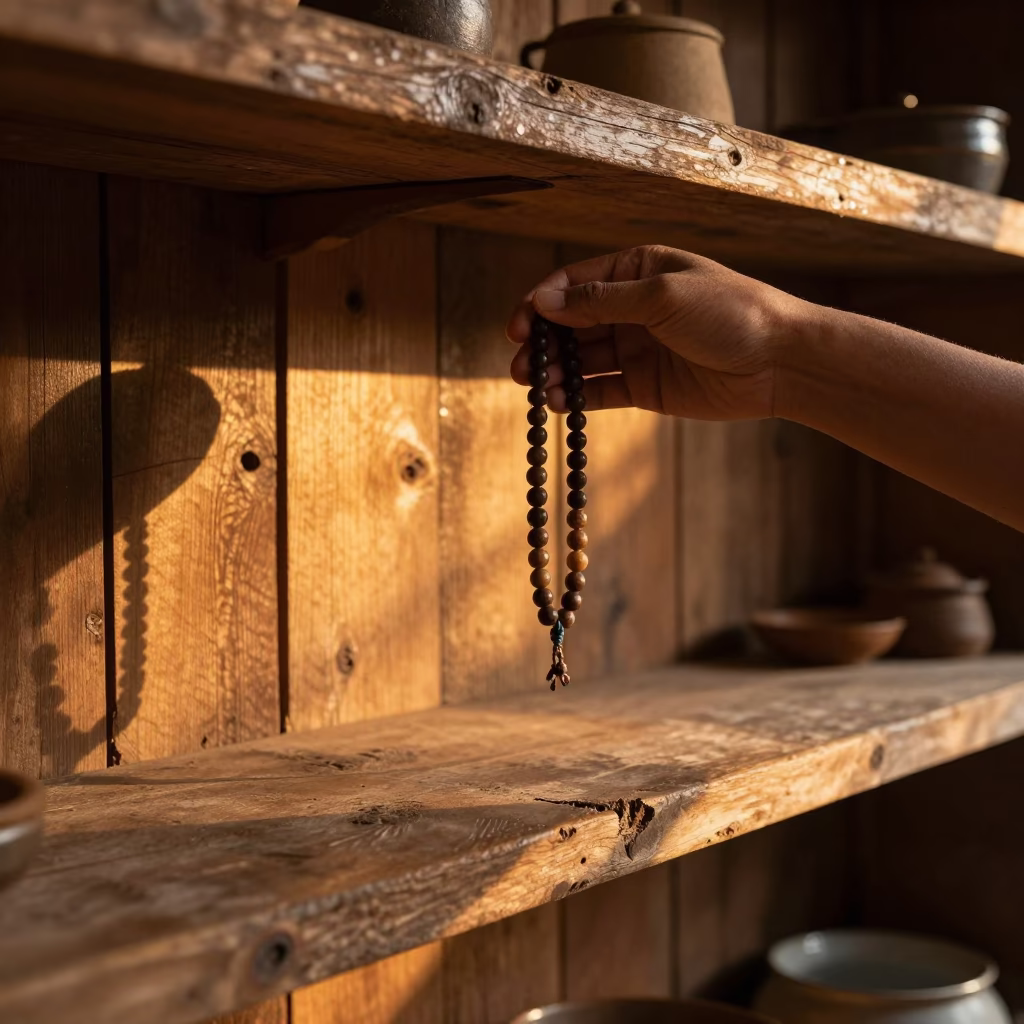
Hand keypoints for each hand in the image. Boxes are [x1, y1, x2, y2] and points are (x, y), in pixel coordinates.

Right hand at [507, 245, 817, 419]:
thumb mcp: (662, 296)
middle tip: (520, 364)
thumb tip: (546, 301)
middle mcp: (632, 309)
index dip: (541, 303)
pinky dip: (578, 396)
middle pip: (571, 324)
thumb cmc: (730, 312)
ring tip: (534, 386)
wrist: (780, 361)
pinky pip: (601, 390)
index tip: (518, 326)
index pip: (574, 284)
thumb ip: (602, 301)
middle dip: (542, 343)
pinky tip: (559, 402)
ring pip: (582, 360)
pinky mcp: (645, 387)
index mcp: (637, 272)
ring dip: (555, 372)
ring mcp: (637, 349)